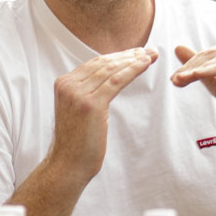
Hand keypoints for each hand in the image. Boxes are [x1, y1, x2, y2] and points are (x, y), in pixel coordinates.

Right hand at [48, 48, 157, 184]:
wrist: (68, 164)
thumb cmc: (77, 142)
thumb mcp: (78, 110)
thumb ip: (88, 93)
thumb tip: (108, 82)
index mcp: (64, 83)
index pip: (94, 64)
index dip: (116, 56)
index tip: (134, 53)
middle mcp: (68, 85)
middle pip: (103, 63)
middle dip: (128, 56)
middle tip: (148, 51)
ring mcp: (78, 93)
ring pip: (111, 70)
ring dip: (133, 60)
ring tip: (151, 55)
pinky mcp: (91, 104)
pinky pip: (116, 81)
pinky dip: (133, 70)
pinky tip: (145, 64)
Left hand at [170, 41, 215, 137]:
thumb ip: (201, 71)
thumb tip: (178, 48)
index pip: (207, 55)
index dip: (188, 67)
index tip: (174, 80)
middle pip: (211, 54)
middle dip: (191, 68)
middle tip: (175, 80)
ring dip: (200, 69)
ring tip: (183, 78)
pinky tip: (200, 76)